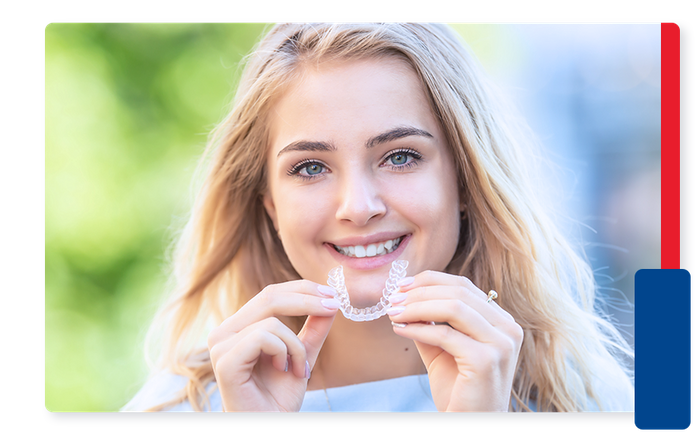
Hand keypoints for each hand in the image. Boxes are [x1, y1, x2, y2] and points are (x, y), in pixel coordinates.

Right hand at [207, 280, 338, 411]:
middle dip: (307, 300)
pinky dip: (284, 352)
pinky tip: (283, 370)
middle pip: (269, 297)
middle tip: (333, 307)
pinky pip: (264, 338)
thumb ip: (313, 329)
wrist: (269, 425)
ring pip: (271, 322)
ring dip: (296, 346)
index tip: (331, 294)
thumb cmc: (278, 397)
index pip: (270, 294)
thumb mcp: (302, 354)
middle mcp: (224, 332)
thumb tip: (331, 301)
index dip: (302, 289)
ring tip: (298, 369)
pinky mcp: (225, 361)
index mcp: (238, 327)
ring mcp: (221, 346)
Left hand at [387, 271, 522, 411]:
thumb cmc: (458, 388)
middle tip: (392, 298)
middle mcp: (508, 328)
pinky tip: (400, 329)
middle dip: (420, 292)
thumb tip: (404, 297)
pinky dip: (418, 328)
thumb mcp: (442, 348)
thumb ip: (430, 321)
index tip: (401, 285)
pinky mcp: (486, 361)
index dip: (430, 280)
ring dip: (417, 306)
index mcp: (501, 321)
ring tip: (393, 312)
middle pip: (459, 292)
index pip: (464, 286)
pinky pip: (445, 334)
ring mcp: (501, 344)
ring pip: (453, 307)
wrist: (471, 423)